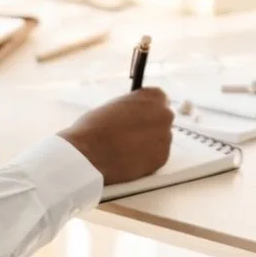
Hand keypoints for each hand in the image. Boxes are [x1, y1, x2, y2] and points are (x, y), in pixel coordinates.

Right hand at [58, 88, 173, 185]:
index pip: (159, 99)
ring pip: (160, 139)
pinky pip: (157, 156)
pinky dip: (147, 158)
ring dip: (149, 143)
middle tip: (132, 134)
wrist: (89, 154)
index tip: (139, 115)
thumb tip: (137, 115)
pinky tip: (130, 159)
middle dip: (150, 126)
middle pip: (162, 119)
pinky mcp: (163, 157)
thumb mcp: (115, 106)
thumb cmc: (94, 127)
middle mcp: (165, 115)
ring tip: (126, 149)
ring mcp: (166, 137)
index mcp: (153, 97)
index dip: (147, 108)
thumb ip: (132, 108)